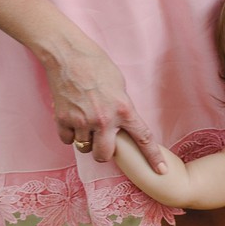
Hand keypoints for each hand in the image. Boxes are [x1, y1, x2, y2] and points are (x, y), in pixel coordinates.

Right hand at [44, 39, 166, 173]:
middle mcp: (104, 120)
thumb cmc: (96, 64)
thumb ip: (122, 108)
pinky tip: (71, 120)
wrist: (68, 55)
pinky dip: (69, 134)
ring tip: (84, 123)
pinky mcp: (63, 119)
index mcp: (123, 109)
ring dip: (85, 141)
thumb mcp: (119, 85)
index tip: (161, 171)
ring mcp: (82, 121)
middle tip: (101, 142)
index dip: (153, 157)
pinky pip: (67, 140)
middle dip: (103, 153)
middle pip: (104, 155)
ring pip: (84, 148)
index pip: (143, 138)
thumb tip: (120, 124)